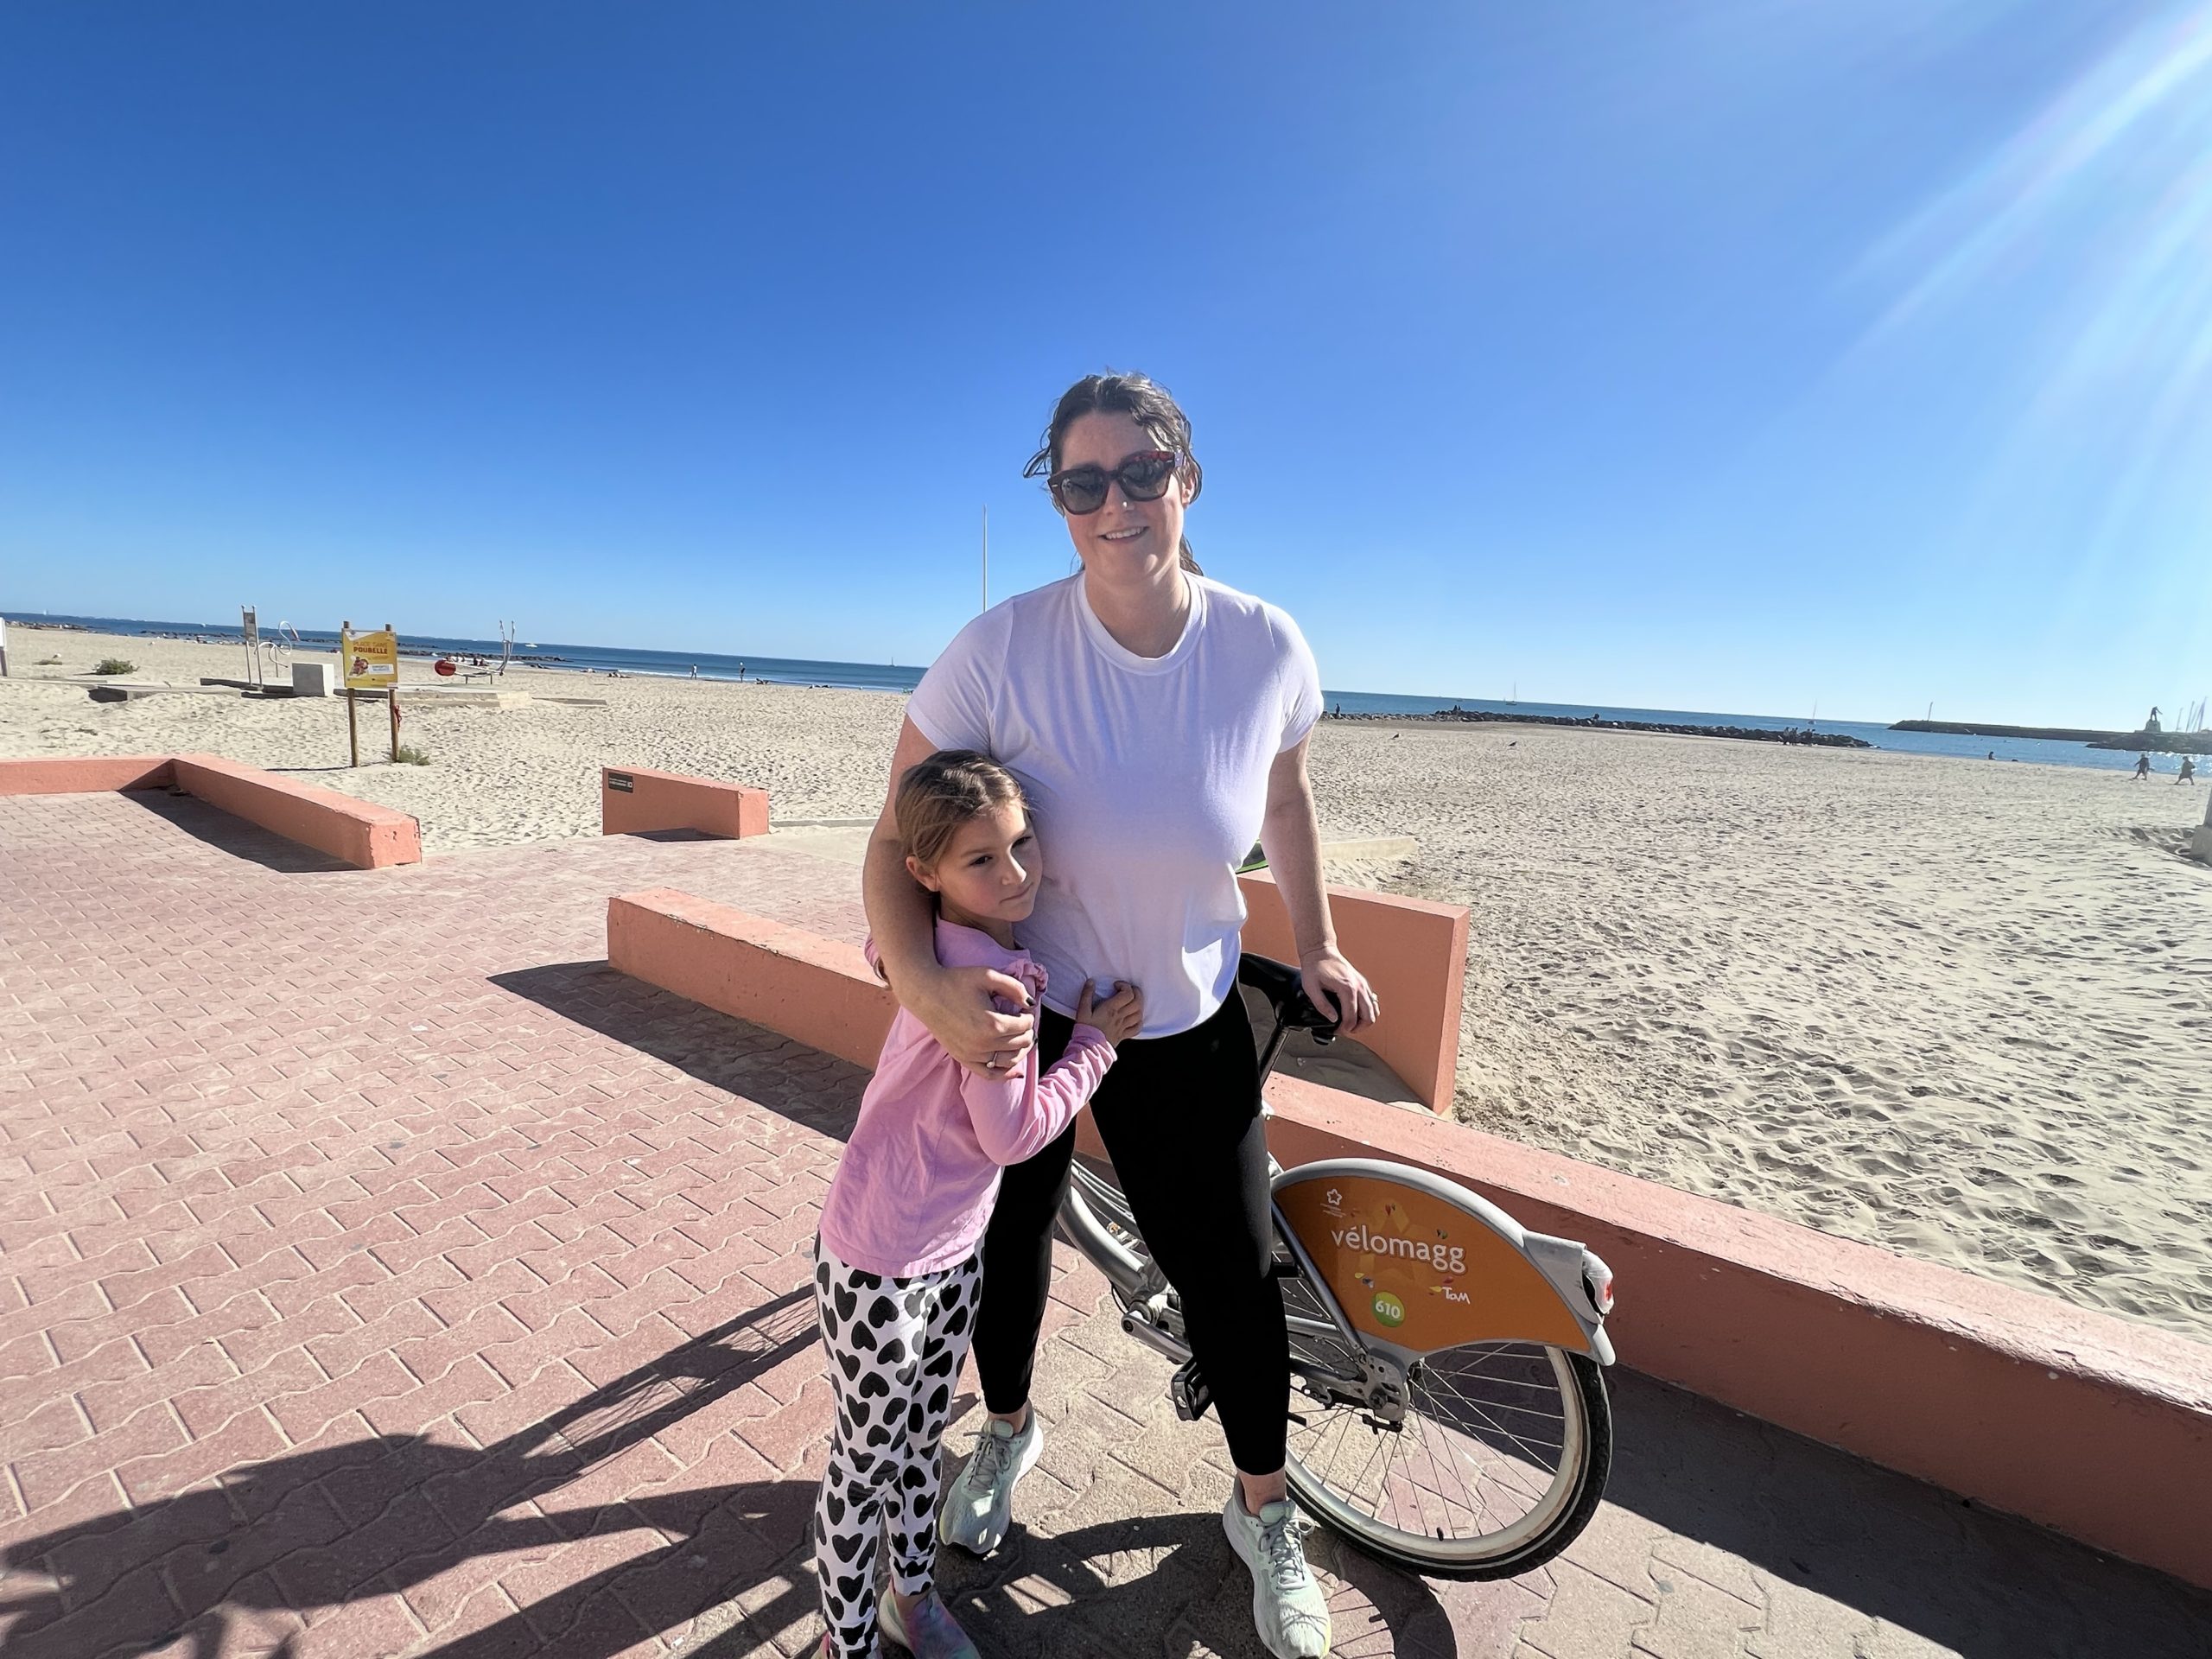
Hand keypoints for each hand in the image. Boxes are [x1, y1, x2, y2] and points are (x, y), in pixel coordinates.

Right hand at [905, 961, 1036, 1075]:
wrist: (926, 993)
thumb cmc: (956, 982)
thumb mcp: (988, 976)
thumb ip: (1014, 988)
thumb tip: (1030, 1004)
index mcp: (993, 1024)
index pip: (1025, 1025)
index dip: (1028, 1016)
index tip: (1024, 1010)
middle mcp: (984, 1044)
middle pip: (1020, 1043)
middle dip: (1027, 1032)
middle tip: (1024, 1023)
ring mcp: (973, 1055)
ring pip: (1010, 1061)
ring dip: (1021, 1050)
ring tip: (1021, 1039)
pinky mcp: (963, 1059)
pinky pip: (990, 1074)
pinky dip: (1005, 1073)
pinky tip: (1013, 1067)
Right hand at [1074, 980, 1143, 1045]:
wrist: (1088, 1049)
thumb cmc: (1085, 1029)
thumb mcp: (1082, 1010)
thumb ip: (1086, 994)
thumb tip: (1091, 982)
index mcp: (1111, 1009)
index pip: (1127, 993)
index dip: (1125, 986)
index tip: (1116, 985)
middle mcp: (1120, 1017)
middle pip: (1137, 1002)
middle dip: (1136, 992)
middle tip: (1128, 989)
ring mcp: (1123, 1027)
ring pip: (1139, 1014)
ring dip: (1139, 1004)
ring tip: (1133, 1000)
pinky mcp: (1123, 1035)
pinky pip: (1137, 1028)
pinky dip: (1139, 1021)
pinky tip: (1135, 1018)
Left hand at [1299, 948, 1377, 1036]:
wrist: (1320, 951)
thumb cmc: (1315, 967)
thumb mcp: (1311, 988)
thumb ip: (1322, 1005)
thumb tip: (1333, 1019)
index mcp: (1347, 988)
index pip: (1352, 1018)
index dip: (1344, 1029)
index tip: (1336, 1031)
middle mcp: (1359, 986)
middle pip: (1368, 1017)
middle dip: (1357, 1028)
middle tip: (1345, 1030)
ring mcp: (1362, 984)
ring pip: (1373, 1010)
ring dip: (1364, 1021)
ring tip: (1351, 1024)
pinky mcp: (1362, 983)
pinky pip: (1372, 1001)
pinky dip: (1367, 1011)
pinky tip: (1356, 1013)